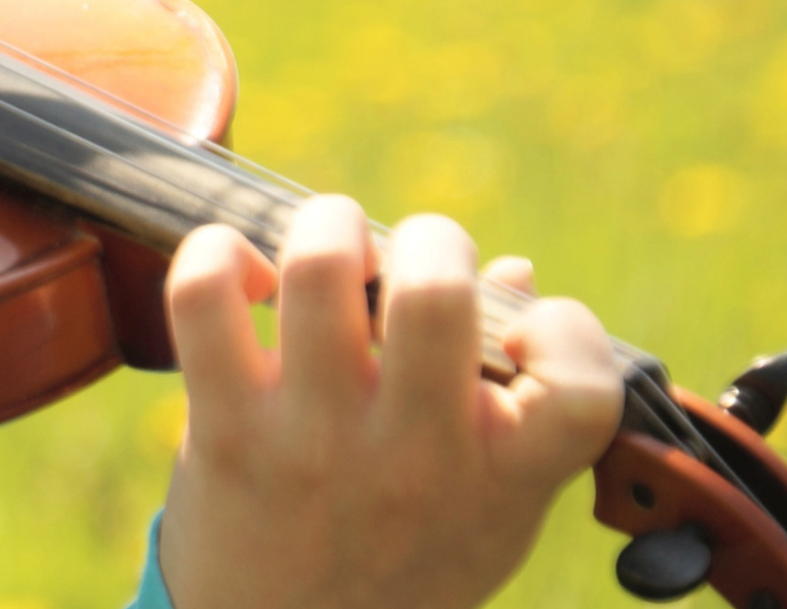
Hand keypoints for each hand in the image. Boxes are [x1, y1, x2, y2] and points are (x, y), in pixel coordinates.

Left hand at [157, 197, 623, 608]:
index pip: (581, 383)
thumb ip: (514, 401)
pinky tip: (242, 276)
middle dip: (429, 238)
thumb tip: (513, 271)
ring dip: (328, 226)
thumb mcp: (487, 509)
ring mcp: (315, 439)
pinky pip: (205, 295)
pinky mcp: (226, 428)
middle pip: (435, 292)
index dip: (562, 326)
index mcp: (503, 477)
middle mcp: (414, 456)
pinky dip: (217, 252)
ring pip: (319, 268)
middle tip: (409, 258)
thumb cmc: (399, 561)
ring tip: (329, 246)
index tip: (521, 324)